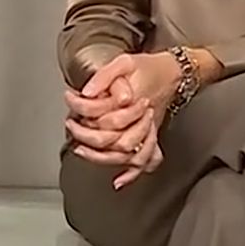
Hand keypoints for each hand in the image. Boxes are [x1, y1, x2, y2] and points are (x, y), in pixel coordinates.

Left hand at [64, 53, 180, 189]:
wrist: (174, 73)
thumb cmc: (149, 67)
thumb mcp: (125, 62)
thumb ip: (104, 76)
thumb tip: (87, 93)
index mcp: (134, 104)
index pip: (106, 119)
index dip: (83, 111)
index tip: (70, 100)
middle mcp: (141, 122)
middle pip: (114, 142)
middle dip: (88, 138)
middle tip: (71, 126)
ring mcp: (147, 132)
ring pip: (126, 156)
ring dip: (102, 157)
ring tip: (80, 150)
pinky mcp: (150, 137)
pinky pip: (145, 161)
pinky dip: (132, 174)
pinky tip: (119, 183)